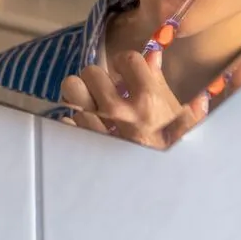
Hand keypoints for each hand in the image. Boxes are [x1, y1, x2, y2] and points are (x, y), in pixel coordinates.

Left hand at [59, 50, 209, 148]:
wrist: (159, 185)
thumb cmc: (168, 148)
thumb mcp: (174, 116)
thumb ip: (161, 83)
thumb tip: (153, 54)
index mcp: (147, 101)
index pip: (129, 60)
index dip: (126, 62)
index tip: (126, 71)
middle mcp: (119, 111)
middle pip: (92, 72)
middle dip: (99, 77)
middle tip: (106, 87)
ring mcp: (97, 126)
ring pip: (72, 89)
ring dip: (80, 93)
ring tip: (90, 101)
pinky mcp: (82, 142)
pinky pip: (66, 119)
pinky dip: (72, 119)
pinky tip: (85, 124)